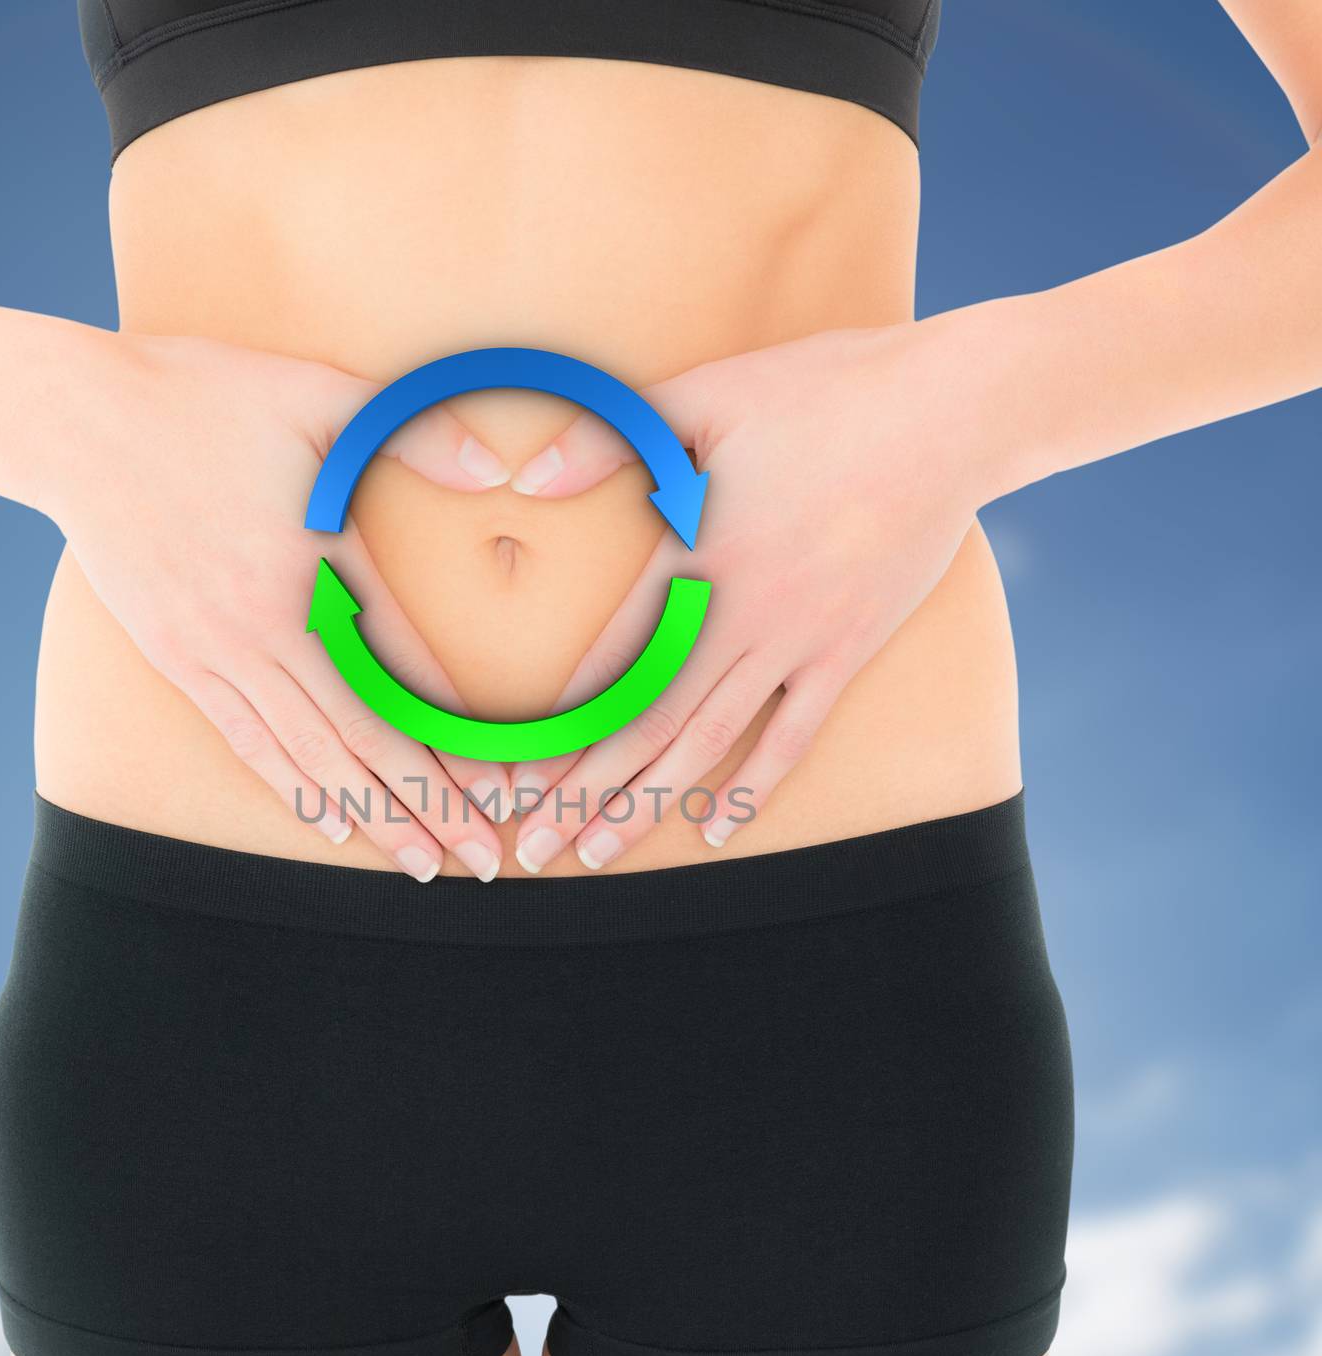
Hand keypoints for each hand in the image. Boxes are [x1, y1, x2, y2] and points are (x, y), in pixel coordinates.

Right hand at [33, 331, 515, 880]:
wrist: (74, 422)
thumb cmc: (204, 397)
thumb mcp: (318, 392)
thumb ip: (411, 432)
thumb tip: (494, 466)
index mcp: (316, 568)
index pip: (407, 680)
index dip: (460, 742)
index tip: (506, 789)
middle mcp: (270, 628)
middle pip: (367, 740)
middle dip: (429, 807)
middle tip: (478, 861)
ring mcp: (219, 652)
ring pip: (310, 756)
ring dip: (371, 816)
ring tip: (420, 865)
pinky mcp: (179, 660)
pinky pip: (246, 740)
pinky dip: (293, 785)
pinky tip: (329, 823)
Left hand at [506, 319, 994, 871]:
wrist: (955, 410)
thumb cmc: (827, 390)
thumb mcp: (706, 393)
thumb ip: (609, 440)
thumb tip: (525, 481)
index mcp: (693, 555)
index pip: (606, 664)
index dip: (553, 730)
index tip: (509, 780)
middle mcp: (738, 614)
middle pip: (645, 724)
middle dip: (582, 795)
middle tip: (533, 851)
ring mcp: (798, 640)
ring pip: (707, 743)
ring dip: (647, 805)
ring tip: (596, 856)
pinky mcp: (848, 650)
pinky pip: (794, 735)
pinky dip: (754, 786)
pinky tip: (716, 829)